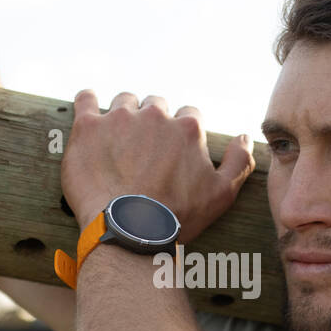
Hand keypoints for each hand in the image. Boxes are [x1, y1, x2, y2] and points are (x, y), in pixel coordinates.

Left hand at [62, 90, 254, 242]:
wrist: (129, 231)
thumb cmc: (176, 216)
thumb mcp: (222, 195)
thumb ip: (239, 162)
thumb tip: (245, 137)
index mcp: (188, 128)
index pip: (189, 115)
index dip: (182, 132)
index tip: (171, 151)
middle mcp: (155, 114)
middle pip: (156, 104)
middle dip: (152, 121)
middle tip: (143, 149)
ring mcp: (119, 118)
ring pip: (123, 101)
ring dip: (123, 114)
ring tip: (116, 138)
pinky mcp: (88, 127)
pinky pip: (85, 100)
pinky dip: (87, 102)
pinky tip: (89, 110)